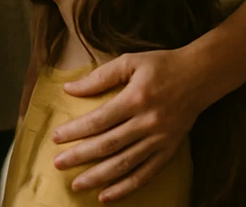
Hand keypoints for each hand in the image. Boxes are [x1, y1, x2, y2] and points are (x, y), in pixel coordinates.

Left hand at [52, 48, 201, 201]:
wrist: (199, 77)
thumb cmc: (160, 66)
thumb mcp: (128, 62)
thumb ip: (99, 77)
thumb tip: (69, 89)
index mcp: (135, 100)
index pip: (99, 120)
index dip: (76, 130)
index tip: (56, 137)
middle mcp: (147, 123)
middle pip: (108, 144)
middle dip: (81, 156)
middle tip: (58, 164)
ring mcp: (160, 141)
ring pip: (125, 164)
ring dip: (99, 177)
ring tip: (77, 185)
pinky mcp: (169, 151)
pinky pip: (146, 174)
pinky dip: (126, 187)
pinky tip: (107, 195)